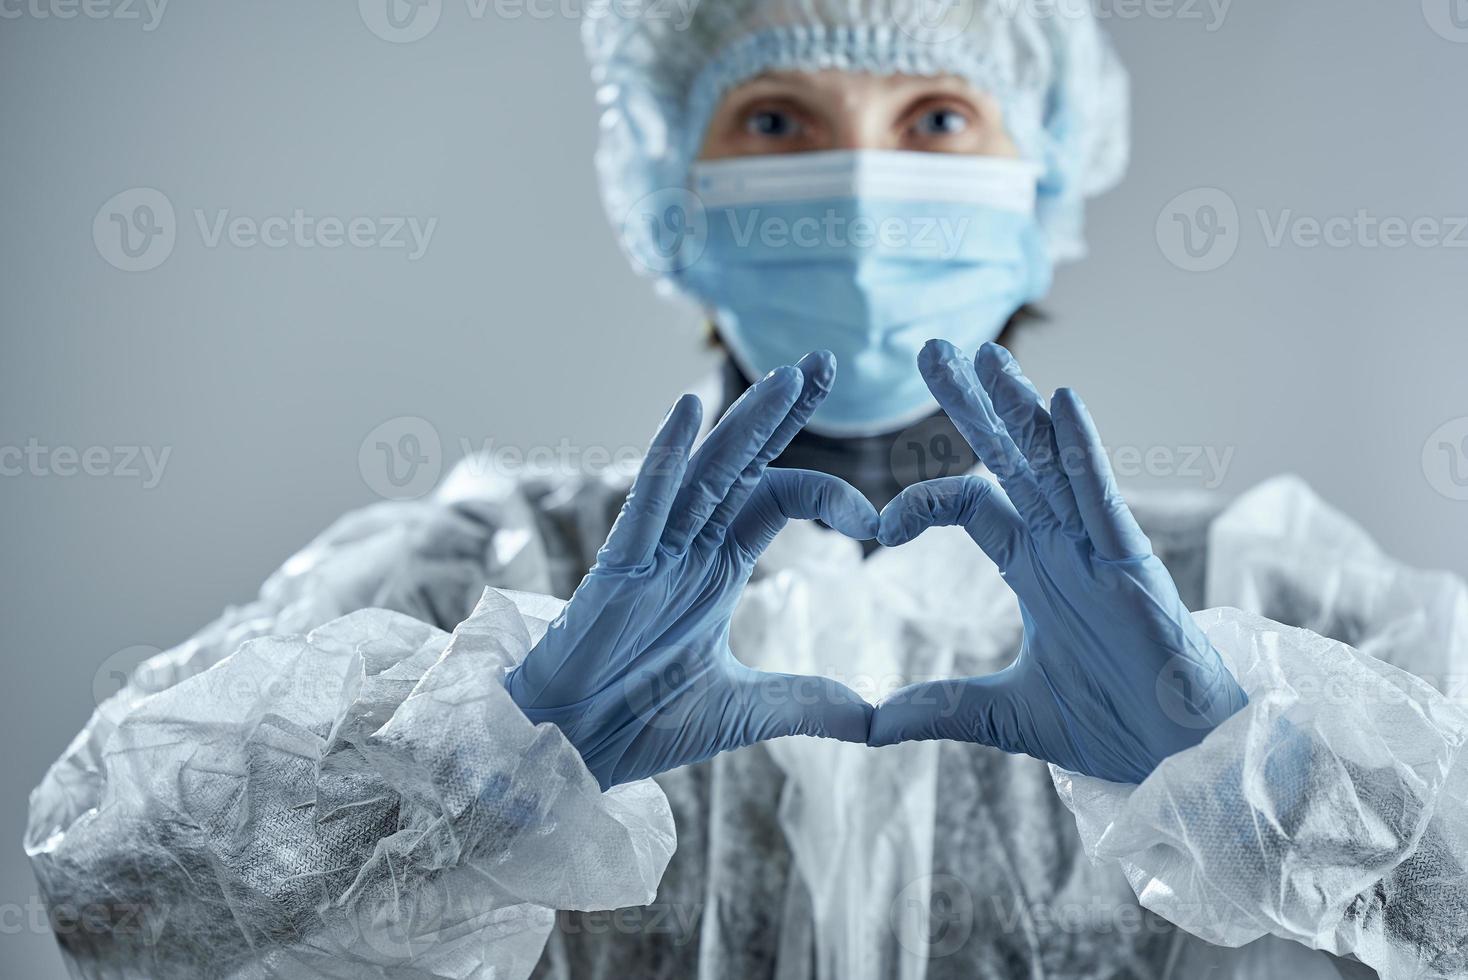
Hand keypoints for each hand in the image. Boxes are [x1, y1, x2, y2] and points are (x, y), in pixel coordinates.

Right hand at [506, 352, 878, 789]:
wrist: (572, 749)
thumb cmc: (641, 721)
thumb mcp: (749, 710)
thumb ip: (812, 702)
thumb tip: (882, 721)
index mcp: (717, 565)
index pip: (776, 496)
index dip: (829, 494)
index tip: (877, 525)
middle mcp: (688, 545)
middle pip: (743, 462)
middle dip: (784, 412)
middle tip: (826, 361)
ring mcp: (652, 552)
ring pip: (704, 470)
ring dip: (744, 423)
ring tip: (787, 379)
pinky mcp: (618, 569)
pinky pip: (645, 504)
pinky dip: (665, 458)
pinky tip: (686, 411)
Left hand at [867, 340, 1246, 782]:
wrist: (1178, 756)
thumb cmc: (1110, 722)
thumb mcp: (1001, 714)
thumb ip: (936, 708)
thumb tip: (865, 725)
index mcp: (1033, 564)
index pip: (970, 503)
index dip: (922, 503)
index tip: (878, 529)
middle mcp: (1062, 541)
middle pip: (1010, 457)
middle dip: (971, 404)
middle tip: (932, 349)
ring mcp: (1097, 546)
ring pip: (1053, 461)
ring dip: (1021, 406)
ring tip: (986, 355)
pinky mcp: (1132, 562)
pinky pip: (1103, 495)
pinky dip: (1083, 450)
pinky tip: (1063, 401)